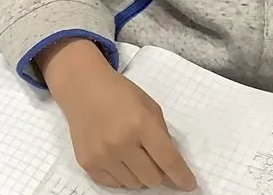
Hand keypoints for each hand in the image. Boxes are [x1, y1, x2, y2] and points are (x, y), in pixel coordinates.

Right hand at [39, 39, 196, 190]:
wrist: (83, 88)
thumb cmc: (120, 94)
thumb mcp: (149, 107)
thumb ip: (162, 136)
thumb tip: (171, 167)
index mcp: (141, 124)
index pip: (168, 160)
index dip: (181, 176)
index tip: (189, 185)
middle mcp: (121, 142)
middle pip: (152, 178)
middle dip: (159, 173)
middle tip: (154, 161)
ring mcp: (102, 155)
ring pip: (133, 185)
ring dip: (139, 174)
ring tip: (133, 155)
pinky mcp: (87, 163)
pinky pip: (114, 184)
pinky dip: (121, 176)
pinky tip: (118, 158)